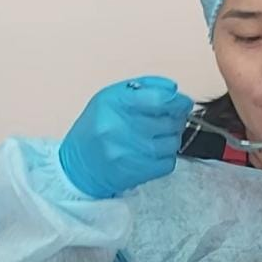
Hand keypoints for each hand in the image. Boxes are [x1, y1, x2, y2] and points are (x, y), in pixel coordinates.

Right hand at [58, 76, 193, 198]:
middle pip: (169, 122)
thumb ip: (144, 88)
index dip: (178, 101)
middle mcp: (119, 127)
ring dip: (171, 139)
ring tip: (158, 137)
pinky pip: (168, 163)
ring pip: (172, 143)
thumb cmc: (97, 126)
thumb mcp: (112, 97)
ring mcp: (127, 152)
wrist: (78, 165)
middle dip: (176, 120)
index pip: (160, 99)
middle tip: (169, 120)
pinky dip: (166, 157)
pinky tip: (152, 153)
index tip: (183, 103)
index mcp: (114, 103)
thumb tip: (174, 90)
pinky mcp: (135, 172)